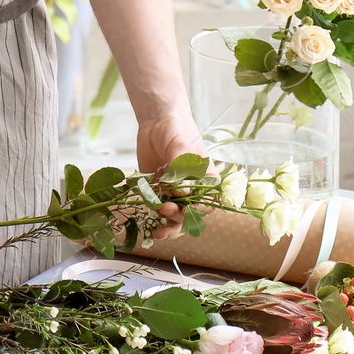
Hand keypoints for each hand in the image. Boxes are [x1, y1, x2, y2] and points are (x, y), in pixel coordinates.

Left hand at [136, 106, 206, 240]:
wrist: (156, 122)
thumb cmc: (176, 129)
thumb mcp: (181, 146)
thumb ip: (181, 169)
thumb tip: (183, 194)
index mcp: (206, 180)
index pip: (206, 202)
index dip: (197, 211)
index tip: (186, 211)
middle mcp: (192, 189)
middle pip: (190, 214)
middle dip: (178, 219)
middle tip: (165, 210)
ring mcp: (174, 192)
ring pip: (174, 217)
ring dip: (166, 226)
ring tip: (157, 232)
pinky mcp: (158, 191)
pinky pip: (157, 209)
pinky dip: (152, 218)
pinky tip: (147, 225)